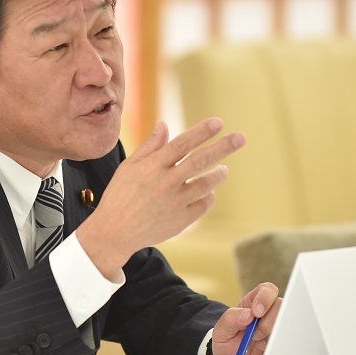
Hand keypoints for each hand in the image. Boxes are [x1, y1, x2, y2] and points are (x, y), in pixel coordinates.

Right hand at [76, 117, 244, 277]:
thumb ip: (150, 146)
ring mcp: (175, 203)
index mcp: (152, 167)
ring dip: (219, 174)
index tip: (218, 122)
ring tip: (224, 169)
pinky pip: (203, 204)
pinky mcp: (181, 220)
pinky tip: (207, 191)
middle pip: (200, 161)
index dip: (201, 132)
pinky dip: (209, 195)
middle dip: (222, 147)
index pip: (182, 144)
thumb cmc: (120, 195)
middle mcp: (165, 183)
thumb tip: (164, 124)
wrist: (115, 232)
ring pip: (206, 184)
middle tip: (240, 138)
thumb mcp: (129, 167)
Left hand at [212, 282, 280, 354]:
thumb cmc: (225, 344)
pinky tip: (264, 351)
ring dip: (271, 335)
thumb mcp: (221, 331)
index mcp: (252, 304)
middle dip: (267, 321)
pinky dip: (276, 346)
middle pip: (280, 305)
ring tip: (258, 344)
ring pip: (285, 323)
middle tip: (254, 335)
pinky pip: (287, 340)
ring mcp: (275, 328)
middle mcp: (267, 314)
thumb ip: (231, 318)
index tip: (256, 313)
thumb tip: (248, 314)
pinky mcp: (280, 343)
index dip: (264, 298)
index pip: (266, 290)